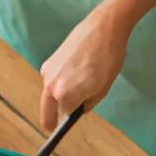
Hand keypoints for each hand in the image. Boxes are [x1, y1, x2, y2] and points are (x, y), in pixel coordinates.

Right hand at [39, 2, 131, 130]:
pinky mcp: (49, 60)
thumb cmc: (108, 59)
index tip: (64, 128)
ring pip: (49, 93)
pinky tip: (75, 74)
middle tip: (55, 124)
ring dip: (57, 96)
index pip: (62, 117)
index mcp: (64, 94)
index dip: (67, 121)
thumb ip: (86, 104)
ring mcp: (47, 71)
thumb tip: (77, 109)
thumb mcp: (102, 88)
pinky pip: (52, 80)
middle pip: (48, 108)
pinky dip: (59, 82)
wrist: (103, 28)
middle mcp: (50, 84)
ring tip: (77, 88)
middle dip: (52, 116)